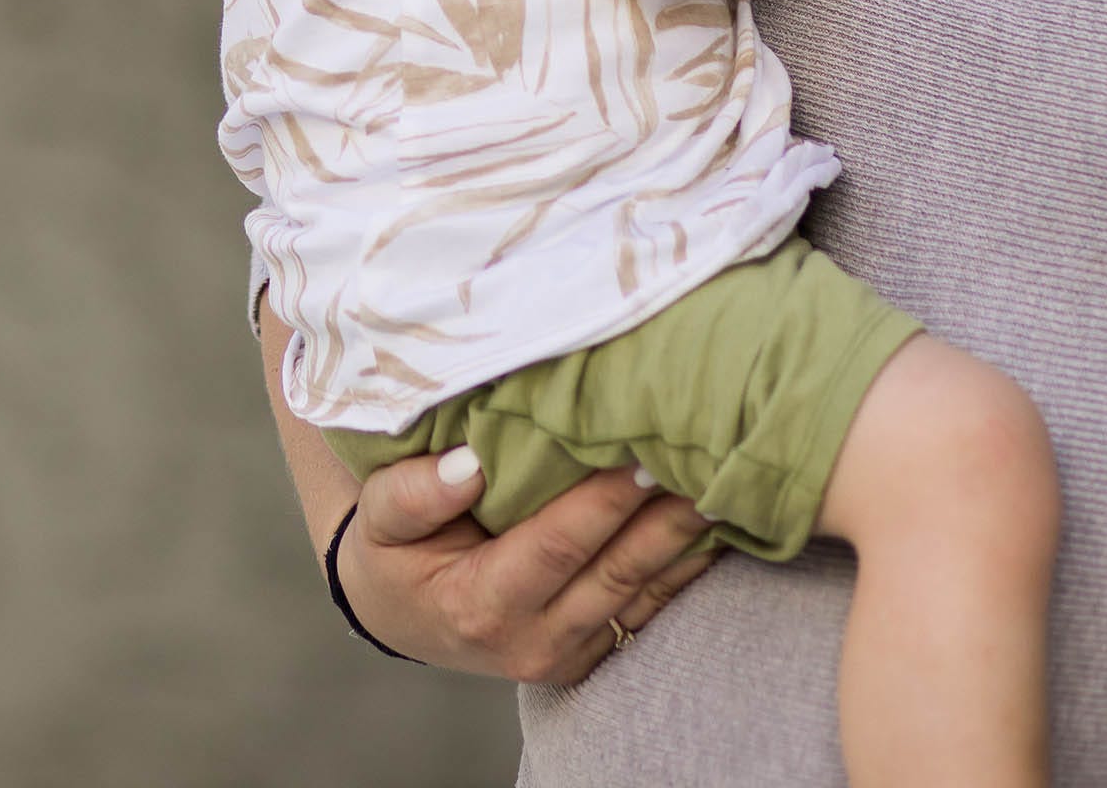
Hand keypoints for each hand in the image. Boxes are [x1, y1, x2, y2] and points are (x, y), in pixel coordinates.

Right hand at [337, 447, 715, 683]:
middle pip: (619, 571)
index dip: (605, 501)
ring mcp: (566, 653)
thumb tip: (468, 464)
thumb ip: (415, 494)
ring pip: (645, 592)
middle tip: (709, 457)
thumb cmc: (391, 553)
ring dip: (688, 537)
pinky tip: (717, 519)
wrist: (400, 613)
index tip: (645, 452)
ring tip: (728, 478)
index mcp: (480, 605)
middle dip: (668, 514)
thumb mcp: (378, 521)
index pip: (558, 545)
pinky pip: (649, 607)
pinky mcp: (590, 652)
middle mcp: (532, 640)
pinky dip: (685, 564)